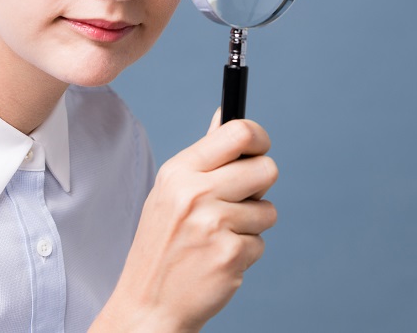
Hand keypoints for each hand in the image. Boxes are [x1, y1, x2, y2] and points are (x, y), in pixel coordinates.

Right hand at [92, 115, 277, 331]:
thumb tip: (224, 113)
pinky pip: (260, 242)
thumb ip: (204, 155)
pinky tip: (217, 258)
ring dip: (252, 225)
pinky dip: (245, 252)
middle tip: (240, 199)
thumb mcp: (171, 191)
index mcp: (179, 171)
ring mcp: (213, 225)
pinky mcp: (230, 255)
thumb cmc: (162, 243)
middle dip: (260, 185)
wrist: (148, 302)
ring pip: (267, 210)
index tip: (259, 149)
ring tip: (219, 236)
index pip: (237, 133)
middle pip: (265, 169)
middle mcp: (195, 193)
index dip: (258, 138)